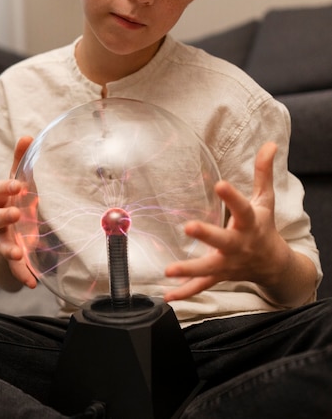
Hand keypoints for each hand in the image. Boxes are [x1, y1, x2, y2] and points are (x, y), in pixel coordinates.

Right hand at [0, 136, 36, 288]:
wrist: (13, 240)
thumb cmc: (19, 205)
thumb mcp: (22, 185)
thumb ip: (23, 162)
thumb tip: (28, 135)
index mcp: (5, 200)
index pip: (0, 190)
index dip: (6, 187)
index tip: (18, 184)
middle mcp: (2, 220)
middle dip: (4, 214)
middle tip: (17, 211)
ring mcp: (6, 241)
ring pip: (3, 244)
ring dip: (9, 248)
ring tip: (17, 253)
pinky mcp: (13, 260)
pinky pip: (16, 270)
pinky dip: (23, 276)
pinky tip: (32, 283)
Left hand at [164, 142, 294, 301]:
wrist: (273, 264)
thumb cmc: (264, 227)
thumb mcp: (265, 200)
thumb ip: (263, 173)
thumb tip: (270, 144)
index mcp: (249, 223)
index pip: (241, 208)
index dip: (232, 196)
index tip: (220, 184)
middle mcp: (238, 245)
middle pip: (223, 241)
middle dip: (207, 235)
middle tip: (189, 227)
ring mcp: (228, 263)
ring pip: (209, 268)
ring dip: (189, 270)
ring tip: (169, 270)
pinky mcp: (219, 276)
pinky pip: (202, 286)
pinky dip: (185, 293)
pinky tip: (168, 296)